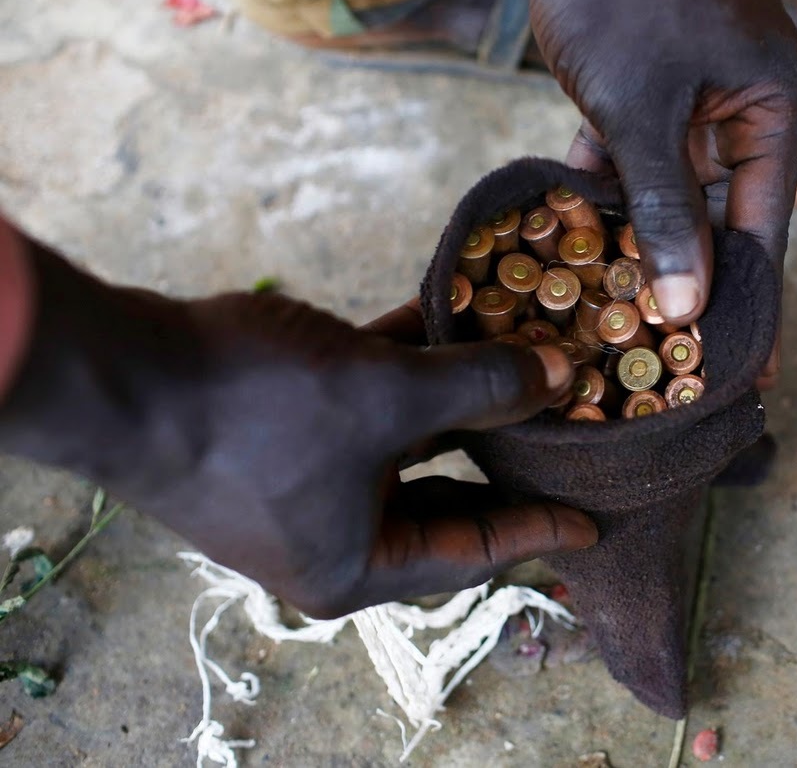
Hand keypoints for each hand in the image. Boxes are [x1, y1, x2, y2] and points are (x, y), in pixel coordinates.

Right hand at [0, 238, 596, 617]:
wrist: (120, 374)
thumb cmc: (256, 409)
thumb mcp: (388, 397)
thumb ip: (483, 388)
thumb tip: (560, 377)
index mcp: (357, 564)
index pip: (474, 553)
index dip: (540, 529)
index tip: (591, 523)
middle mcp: (328, 535)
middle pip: (442, 501)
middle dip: (501, 457)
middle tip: (562, 435)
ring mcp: (297, 484)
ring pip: (402, 444)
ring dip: (453, 399)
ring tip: (518, 366)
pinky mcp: (273, 433)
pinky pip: (358, 406)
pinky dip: (398, 368)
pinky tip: (442, 316)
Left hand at [530, 0, 796, 363]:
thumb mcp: (640, 105)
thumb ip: (663, 206)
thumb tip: (688, 300)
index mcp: (774, 110)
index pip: (766, 233)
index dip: (751, 307)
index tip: (747, 375)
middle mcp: (746, 109)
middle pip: (722, 218)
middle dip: (686, 281)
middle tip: (666, 358)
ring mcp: (696, 95)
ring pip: (670, 190)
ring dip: (636, 239)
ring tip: (615, 315)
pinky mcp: (651, 83)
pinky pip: (633, 152)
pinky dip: (605, 186)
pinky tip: (575, 236)